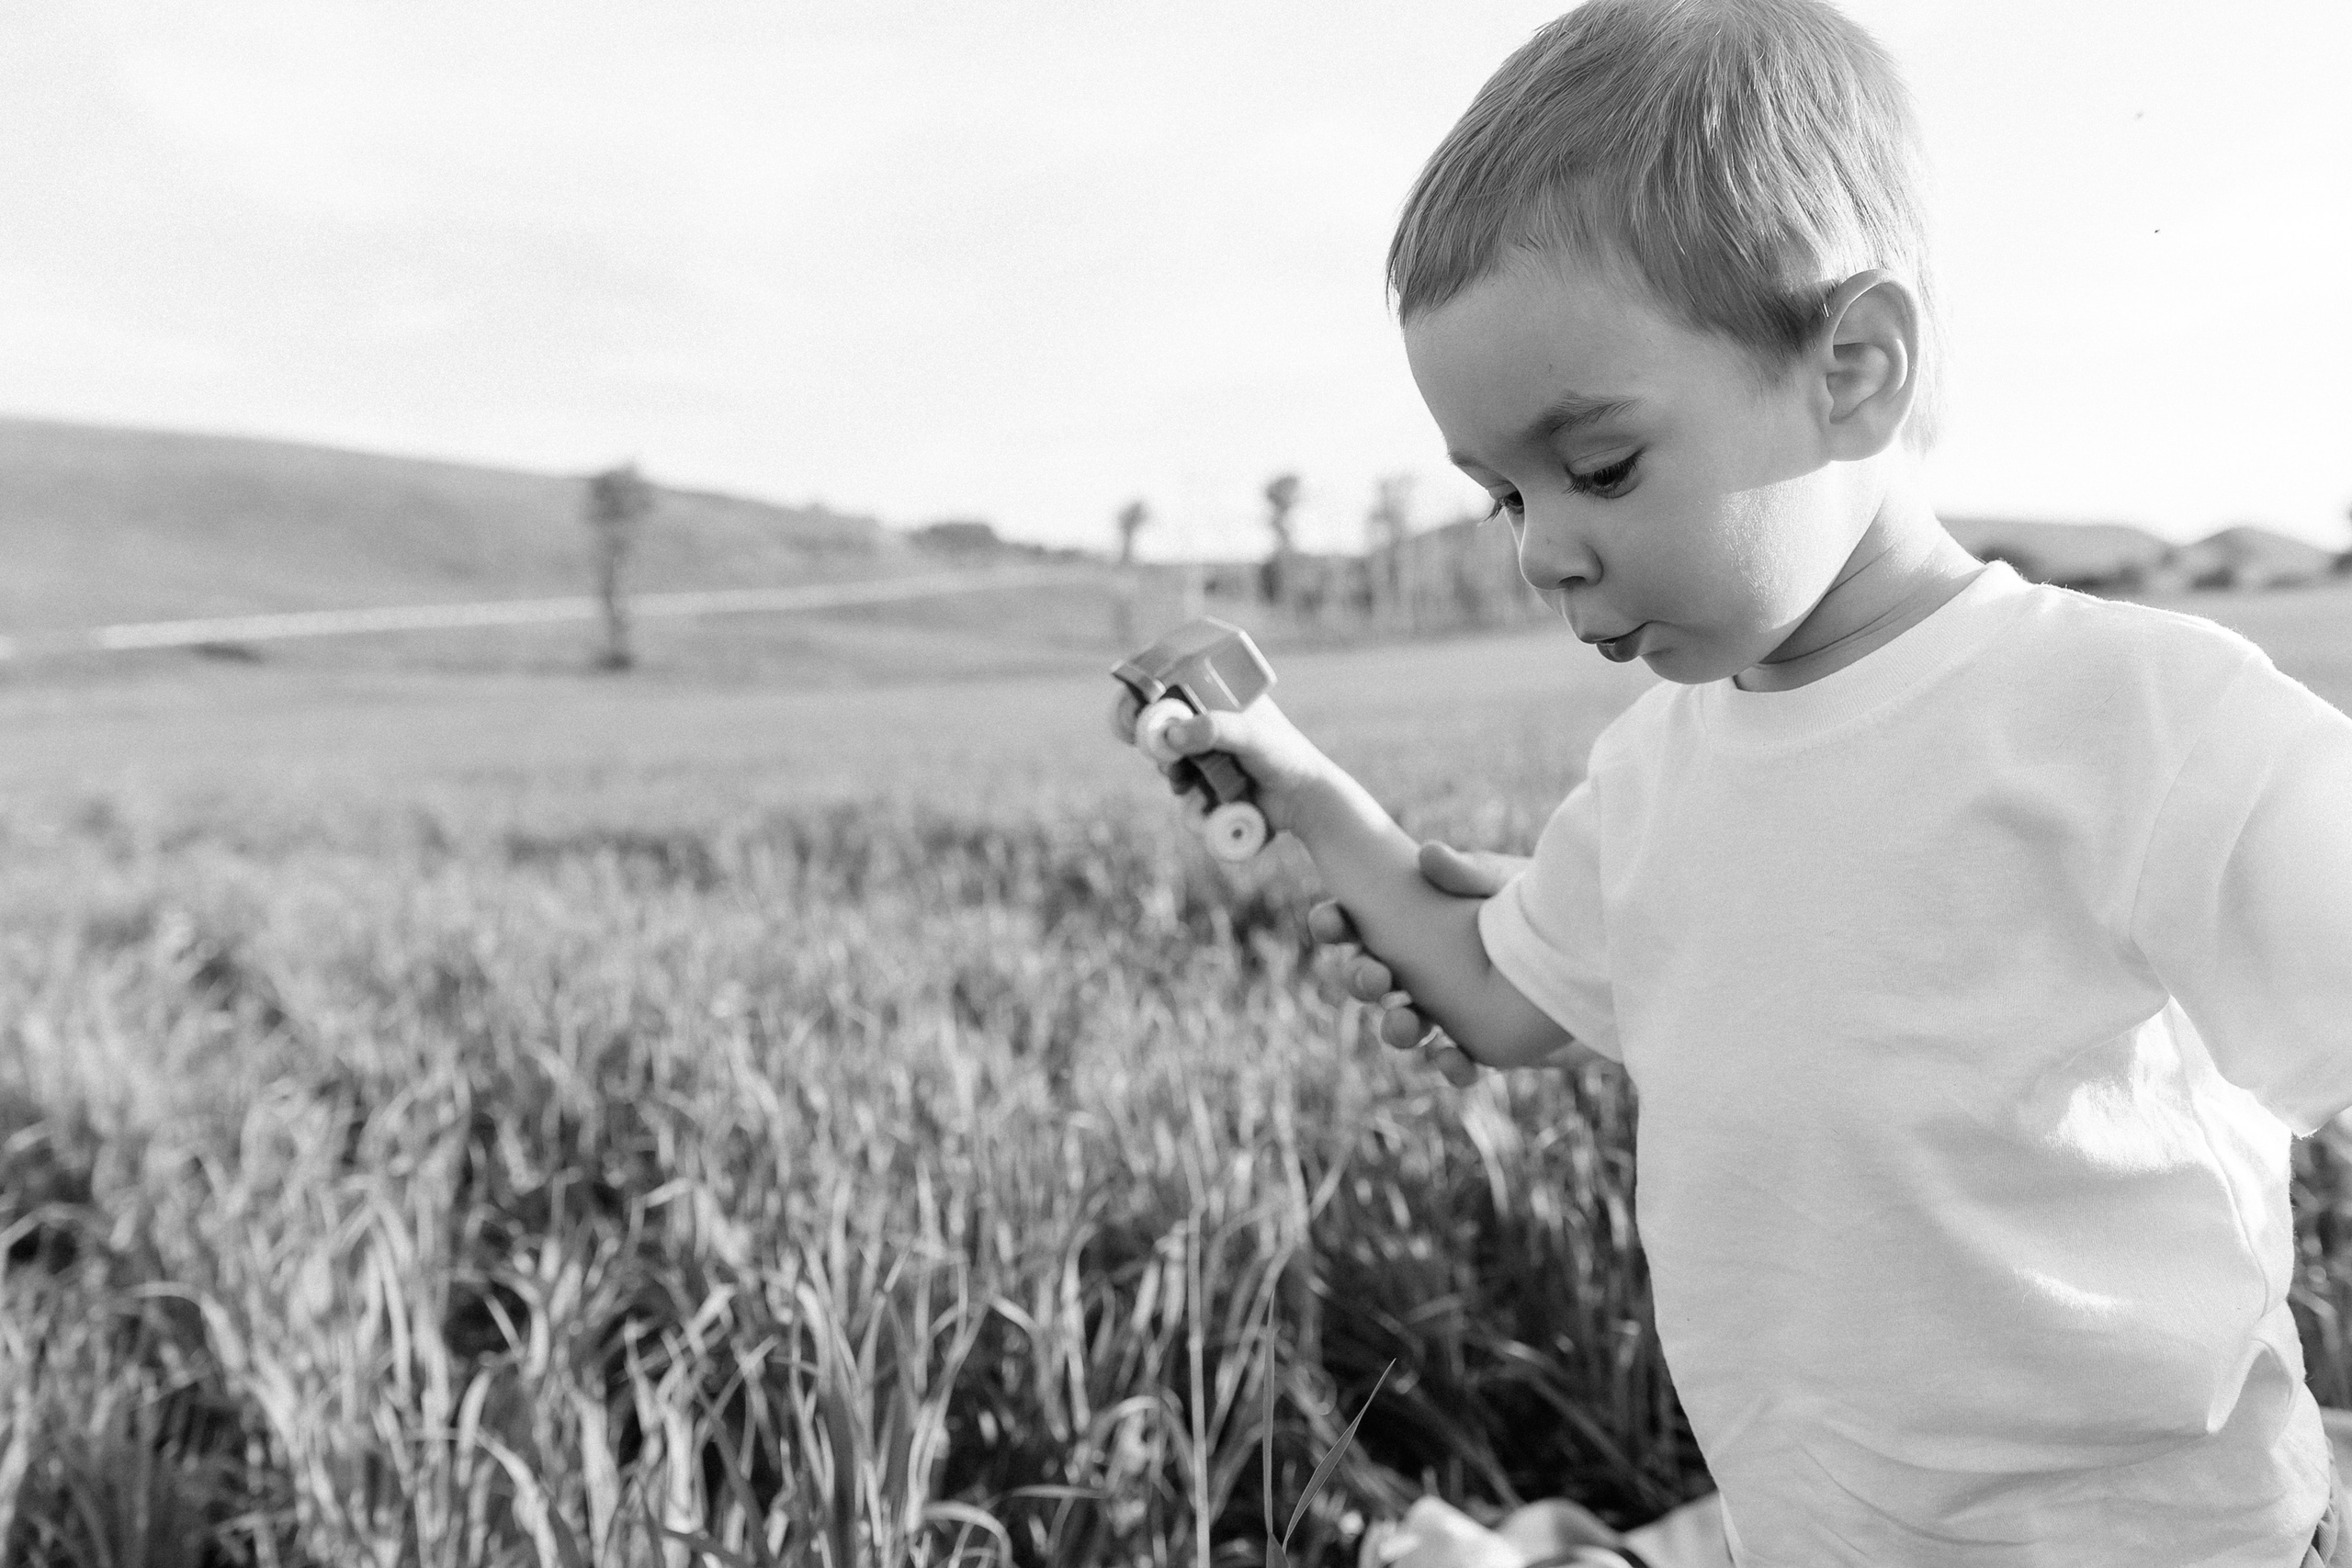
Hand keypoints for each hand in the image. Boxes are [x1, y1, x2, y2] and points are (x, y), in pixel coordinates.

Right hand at [1108, 686, 1338, 836]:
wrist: (1306, 803)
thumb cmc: (1285, 757)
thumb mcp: (1252, 735)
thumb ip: (1214, 729)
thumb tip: (1169, 736)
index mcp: (1216, 698)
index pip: (1167, 688)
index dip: (1142, 699)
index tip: (1131, 715)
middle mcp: (1208, 725)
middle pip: (1159, 730)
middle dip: (1156, 746)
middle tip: (1168, 757)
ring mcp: (1207, 758)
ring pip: (1168, 765)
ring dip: (1173, 775)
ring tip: (1188, 782)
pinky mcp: (1208, 789)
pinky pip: (1183, 794)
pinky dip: (1188, 800)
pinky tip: (1205, 803)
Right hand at [1307, 841, 1529, 1085]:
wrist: (1598, 954)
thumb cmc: (1544, 908)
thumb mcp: (1507, 884)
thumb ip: (1468, 872)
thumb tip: (1427, 855)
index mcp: (1415, 921)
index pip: (1357, 924)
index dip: (1334, 924)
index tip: (1327, 921)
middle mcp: (1423, 968)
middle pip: (1370, 979)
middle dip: (1362, 980)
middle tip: (1376, 977)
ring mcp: (1451, 1008)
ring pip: (1404, 1024)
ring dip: (1397, 1027)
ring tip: (1407, 1024)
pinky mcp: (1484, 1041)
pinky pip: (1456, 1061)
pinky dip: (1451, 1066)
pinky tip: (1456, 1060)